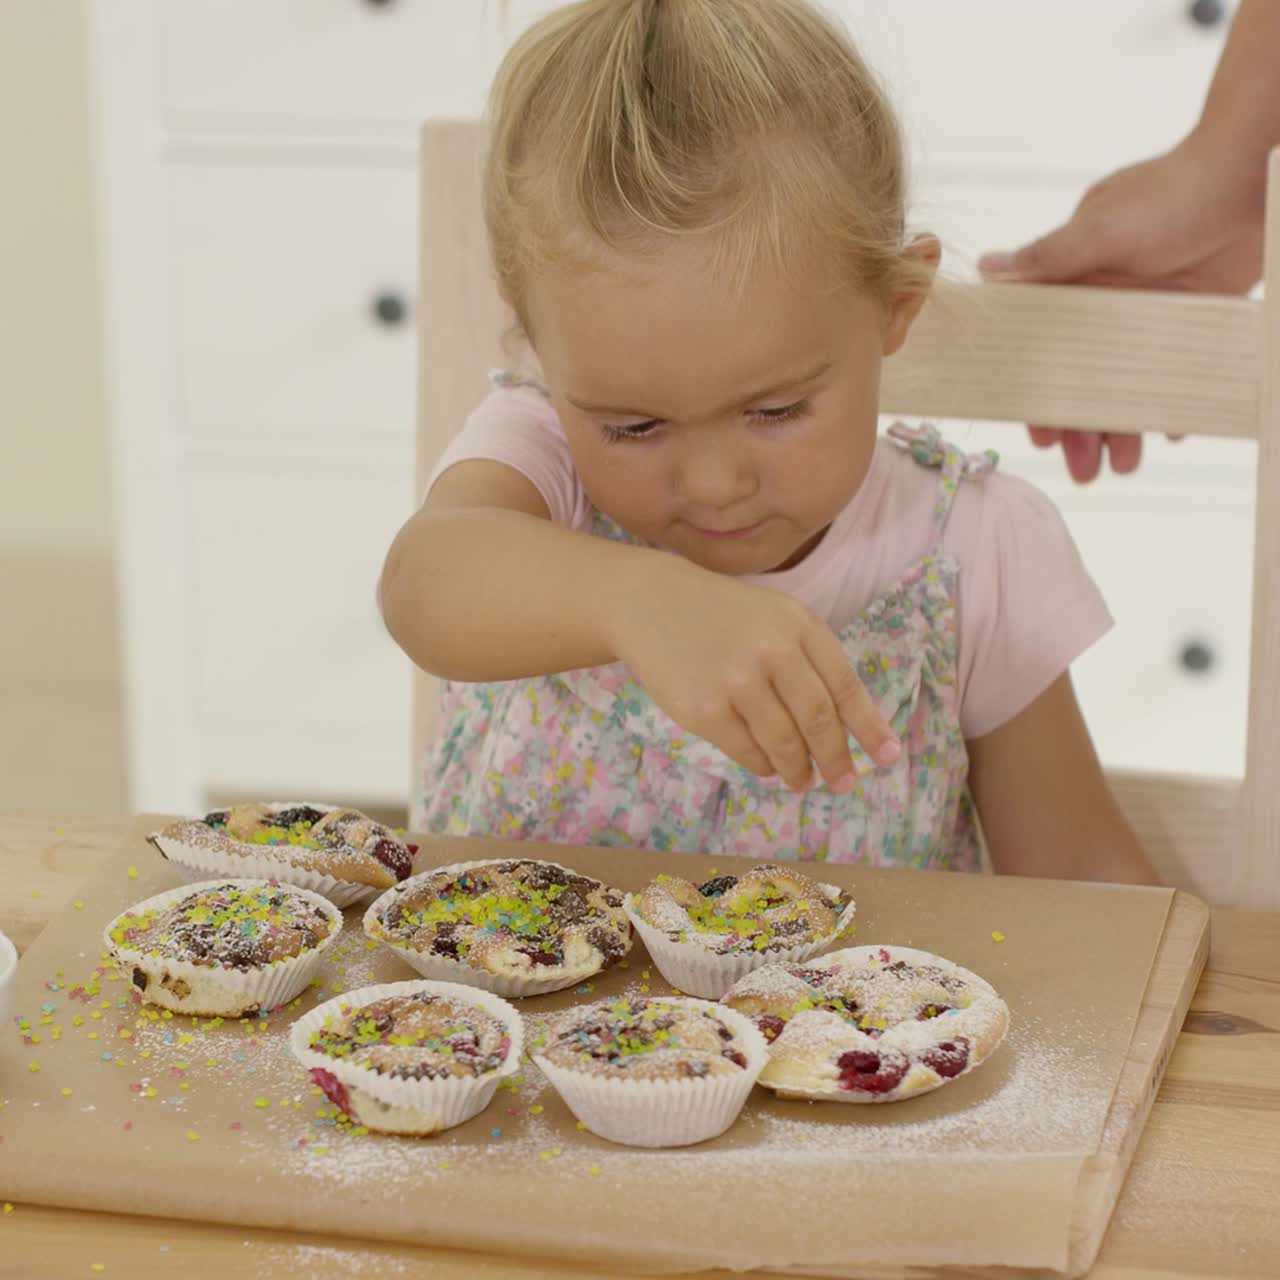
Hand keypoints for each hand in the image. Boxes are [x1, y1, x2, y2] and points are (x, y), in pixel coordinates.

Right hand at [609, 556, 900, 790]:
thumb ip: (810, 661)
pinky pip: (747, 751)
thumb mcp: (776, 620)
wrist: (652, 604)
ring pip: (784, 743)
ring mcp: (737, 682)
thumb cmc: (724, 617)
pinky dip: (763, 766)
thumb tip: (848, 728)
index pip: (845, 687)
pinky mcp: (704, 710)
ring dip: (799, 770)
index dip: (869, 727)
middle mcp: (773, 651)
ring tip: (802, 781)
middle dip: (836, 759)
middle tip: (843, 783)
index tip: (887, 757)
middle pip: (819, 721)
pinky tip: (767, 767)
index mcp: (799, 626)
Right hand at [978, 135, 1264, 481]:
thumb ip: (1046, 257)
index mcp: (1071, 283)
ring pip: (1125, 385)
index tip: (1040, 435)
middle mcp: (1103, 305)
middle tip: (1083, 472)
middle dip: (1081, 430)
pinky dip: (1171, 402)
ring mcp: (1146, 316)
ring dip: (1123, 428)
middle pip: (1082, 381)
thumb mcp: (1100, 227)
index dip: (1038, 396)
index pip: (1041, 352)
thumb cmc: (1173, 191)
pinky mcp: (1187, 319)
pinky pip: (1171, 373)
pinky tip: (1170, 430)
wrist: (1251, 174)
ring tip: (1124, 466)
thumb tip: (986, 268)